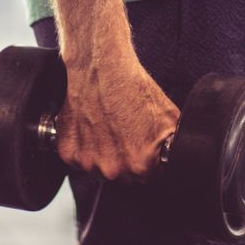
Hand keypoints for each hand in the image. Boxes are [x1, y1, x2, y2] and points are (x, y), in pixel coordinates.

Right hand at [56, 49, 178, 180]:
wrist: (102, 67)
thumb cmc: (132, 87)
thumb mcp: (168, 117)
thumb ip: (172, 145)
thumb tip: (176, 157)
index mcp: (140, 165)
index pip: (147, 178)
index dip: (146, 161)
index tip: (141, 146)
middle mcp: (112, 169)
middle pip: (123, 177)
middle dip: (125, 159)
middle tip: (124, 133)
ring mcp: (88, 162)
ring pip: (99, 169)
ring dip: (103, 155)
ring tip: (107, 128)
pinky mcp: (68, 152)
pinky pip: (78, 160)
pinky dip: (83, 147)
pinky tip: (92, 127)